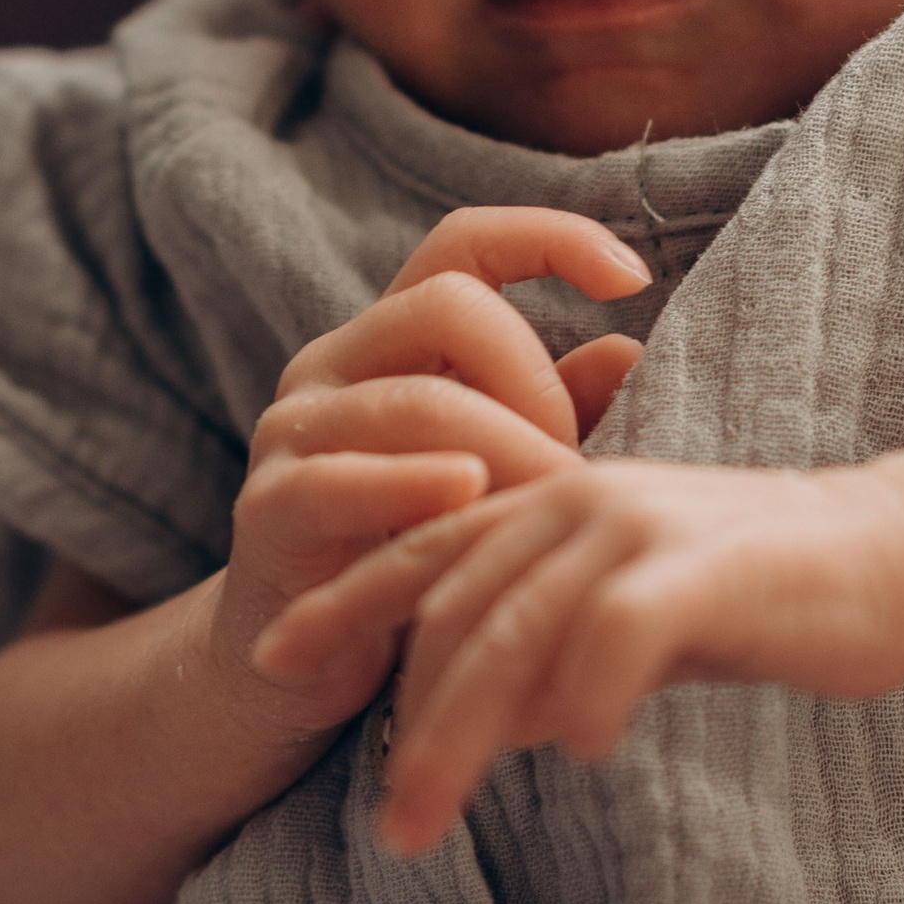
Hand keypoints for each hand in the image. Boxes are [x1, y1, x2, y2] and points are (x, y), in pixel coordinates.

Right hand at [210, 210, 649, 730]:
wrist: (295, 666)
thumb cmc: (413, 556)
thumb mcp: (497, 477)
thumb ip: (555, 415)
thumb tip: (630, 353)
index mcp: (388, 340)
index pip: (463, 242)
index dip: (548, 238)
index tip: (634, 278)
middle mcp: (332, 364)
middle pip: (446, 304)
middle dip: (536, 379)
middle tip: (576, 466)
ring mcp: (292, 431)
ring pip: (414, 399)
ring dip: (509, 450)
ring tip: (559, 506)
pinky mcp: (270, 507)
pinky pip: (342, 480)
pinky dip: (413, 486)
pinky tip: (470, 497)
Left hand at [256, 451, 903, 849]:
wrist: (895, 559)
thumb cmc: (757, 599)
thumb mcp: (629, 619)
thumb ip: (551, 650)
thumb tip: (492, 723)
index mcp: (548, 498)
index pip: (421, 556)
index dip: (343, 607)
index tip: (271, 665)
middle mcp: (573, 498)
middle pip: (450, 611)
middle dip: (403, 718)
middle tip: (385, 818)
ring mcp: (633, 526)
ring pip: (509, 632)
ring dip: (458, 733)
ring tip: (423, 816)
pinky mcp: (697, 564)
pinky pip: (611, 636)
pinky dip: (583, 696)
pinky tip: (583, 753)